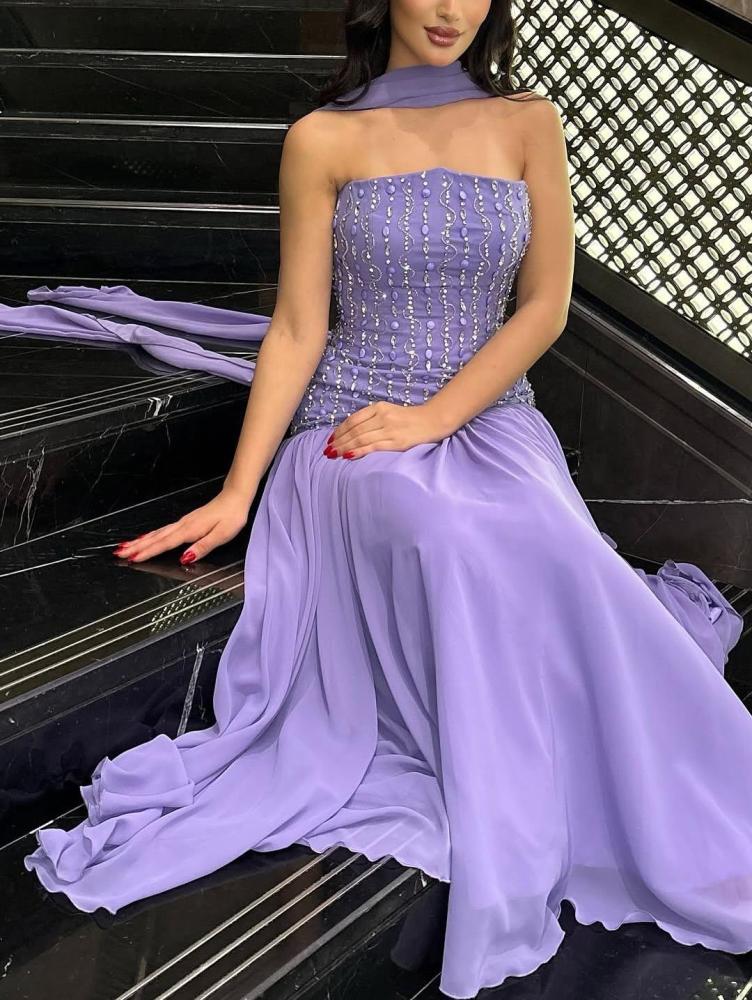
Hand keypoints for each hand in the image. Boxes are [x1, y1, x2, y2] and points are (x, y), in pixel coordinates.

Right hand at [112, 486, 251, 564]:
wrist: (235, 497)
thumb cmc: (231, 516)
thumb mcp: (222, 535)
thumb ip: (202, 547)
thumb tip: (185, 558)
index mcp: (190, 530)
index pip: (165, 544)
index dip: (148, 552)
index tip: (133, 559)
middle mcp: (183, 526)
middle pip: (155, 538)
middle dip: (136, 547)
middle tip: (118, 553)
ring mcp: (183, 522)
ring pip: (157, 533)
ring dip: (140, 541)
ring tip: (125, 547)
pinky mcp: (186, 521)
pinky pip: (163, 530)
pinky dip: (151, 535)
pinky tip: (146, 537)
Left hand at [324, 400, 447, 459]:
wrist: (435, 420)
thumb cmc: (412, 419)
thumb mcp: (391, 413)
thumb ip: (374, 419)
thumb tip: (354, 432)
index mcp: (379, 407)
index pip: (353, 420)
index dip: (340, 430)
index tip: (331, 440)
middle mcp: (382, 416)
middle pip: (354, 429)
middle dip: (338, 441)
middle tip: (327, 450)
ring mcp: (389, 428)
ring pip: (360, 438)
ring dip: (344, 447)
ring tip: (333, 454)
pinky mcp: (396, 441)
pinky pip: (372, 446)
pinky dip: (358, 451)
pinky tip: (348, 455)